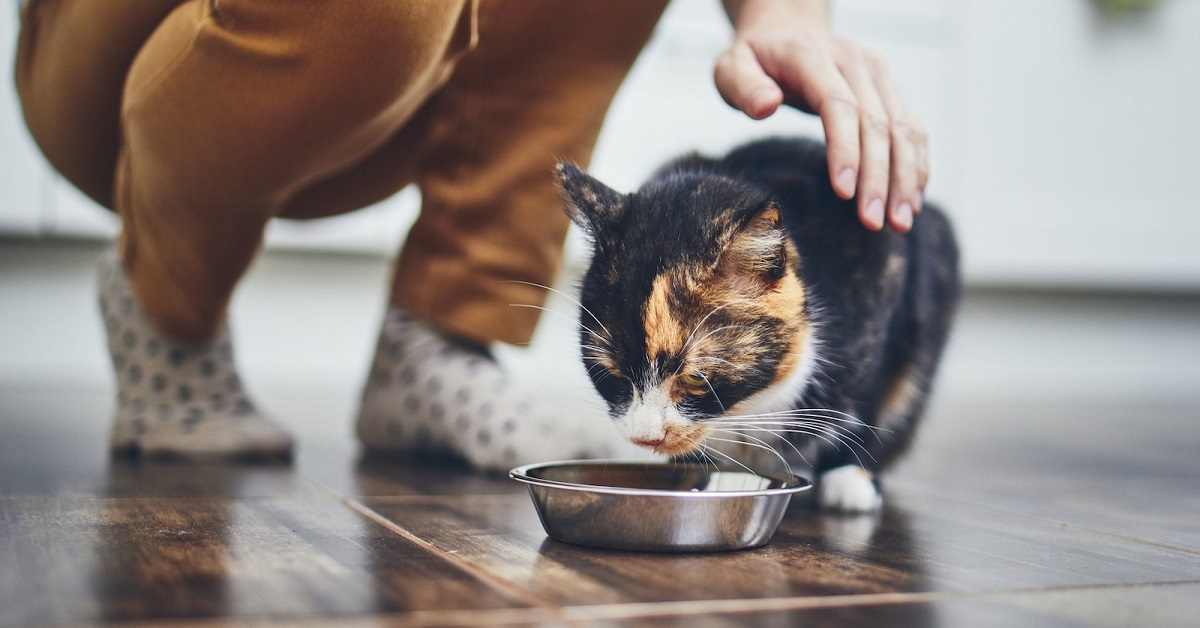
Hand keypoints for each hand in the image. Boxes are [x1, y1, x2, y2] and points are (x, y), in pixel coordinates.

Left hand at [716, 0, 928, 231]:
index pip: (839, 105)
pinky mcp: (889, 88)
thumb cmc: (754, 57)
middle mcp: (855, 61)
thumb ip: (742, 86)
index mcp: (813, 56)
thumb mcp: (731, 66)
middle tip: (873, 222)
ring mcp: (877, 73)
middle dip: (878, 176)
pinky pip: (912, 128)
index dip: (845, 149)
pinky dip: (916, 165)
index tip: (845, 192)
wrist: (786, 29)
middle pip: (876, 122)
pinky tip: (911, 200)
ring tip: (900, 222)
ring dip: (906, 177)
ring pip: (903, 127)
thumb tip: (766, 106)